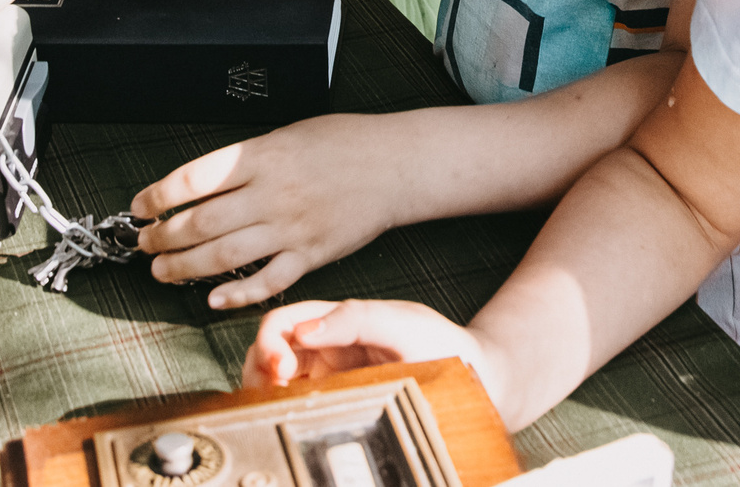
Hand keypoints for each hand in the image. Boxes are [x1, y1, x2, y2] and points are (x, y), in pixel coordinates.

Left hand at [131, 116, 404, 307]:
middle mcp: (272, 193)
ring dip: (186, 268)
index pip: (194, 179)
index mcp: (262, 155)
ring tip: (162, 272)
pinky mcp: (312, 255)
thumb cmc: (342, 142)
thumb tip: (199, 185)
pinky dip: (237, 294)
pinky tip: (214, 300)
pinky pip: (268, 281)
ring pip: (225, 256)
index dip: (159, 196)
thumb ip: (245, 160)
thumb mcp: (286, 135)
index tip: (139, 207)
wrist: (395, 164)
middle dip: (163, 238)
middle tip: (144, 245)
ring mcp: (292, 227)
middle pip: (201, 222)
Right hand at [243, 300, 485, 390]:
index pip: (283, 322)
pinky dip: (283, 413)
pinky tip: (291, 420)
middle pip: (270, 354)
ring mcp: (331, 381)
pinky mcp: (339, 409)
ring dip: (265, 393)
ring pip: (276, 384)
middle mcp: (328, 350)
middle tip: (271, 392)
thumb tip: (303, 331)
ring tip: (276, 407)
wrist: (480, 383)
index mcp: (337, 323)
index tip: (277, 365)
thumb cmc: (443, 345)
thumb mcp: (402, 321)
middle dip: (259, 369)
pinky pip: (299, 409)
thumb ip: (355, 318)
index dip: (270, 340)